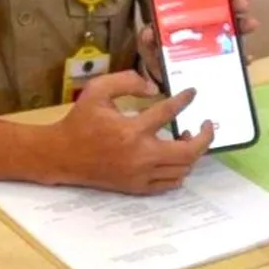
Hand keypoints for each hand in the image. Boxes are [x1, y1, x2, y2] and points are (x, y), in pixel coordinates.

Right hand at [37, 70, 214, 194]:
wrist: (62, 155)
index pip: (168, 113)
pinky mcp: (136, 187)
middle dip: (204, 137)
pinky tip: (175, 157)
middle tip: (206, 124)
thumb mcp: (98, 90)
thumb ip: (127, 81)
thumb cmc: (80, 121)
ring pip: (182, 169)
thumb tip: (154, 88)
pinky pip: (169, 184)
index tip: (192, 93)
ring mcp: (140, 175)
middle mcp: (140, 156)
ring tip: (187, 137)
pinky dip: (180, 171)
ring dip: (192, 153)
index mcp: (131, 130)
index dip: (184, 100)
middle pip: (188, 152)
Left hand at [138, 0, 260, 83]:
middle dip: (237, 2)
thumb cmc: (157, 54)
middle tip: (242, 3)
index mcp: (192, 13)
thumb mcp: (149, 45)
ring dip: (244, 24)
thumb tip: (149, 32)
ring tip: (251, 24)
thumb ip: (147, 38)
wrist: (163, 77)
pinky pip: (235, 56)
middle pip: (227, 7)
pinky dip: (242, 56)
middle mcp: (209, 22)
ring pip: (235, 28)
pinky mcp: (223, 60)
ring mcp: (218, 40)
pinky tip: (246, 57)